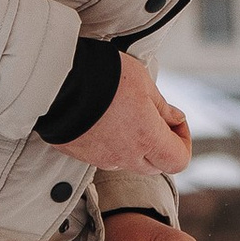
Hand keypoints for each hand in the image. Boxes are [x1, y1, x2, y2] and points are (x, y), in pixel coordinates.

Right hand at [56, 50, 191, 174]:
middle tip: (152, 116)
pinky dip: (107, 143)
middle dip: (159, 144)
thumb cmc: (103, 75)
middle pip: (154, 165)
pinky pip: (101, 156)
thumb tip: (175, 119)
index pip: (179, 160)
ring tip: (122, 114)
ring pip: (127, 162)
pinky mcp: (78, 154)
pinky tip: (100, 119)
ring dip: (133, 146)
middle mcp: (125, 156)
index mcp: (147, 138)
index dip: (183, 141)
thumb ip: (162, 107)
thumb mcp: (143, 81)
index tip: (174, 121)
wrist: (56, 79)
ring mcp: (100, 158)